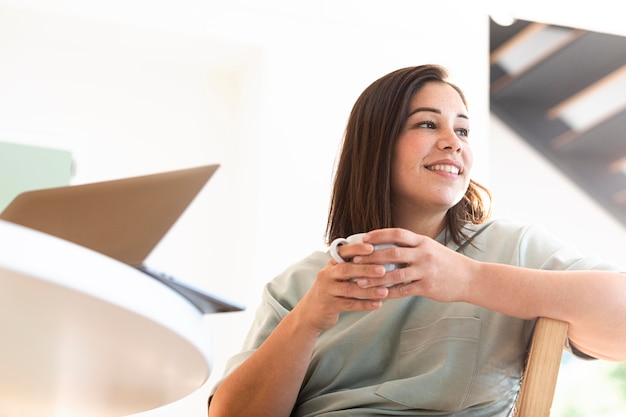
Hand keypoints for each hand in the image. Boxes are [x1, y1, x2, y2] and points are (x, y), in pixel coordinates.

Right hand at [294, 240, 390, 333]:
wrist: (311, 310)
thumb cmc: (332, 288)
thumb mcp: (338, 274)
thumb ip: (353, 265)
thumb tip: (381, 256)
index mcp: (332, 263)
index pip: (343, 251)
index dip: (357, 249)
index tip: (372, 247)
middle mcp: (327, 274)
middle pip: (346, 270)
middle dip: (365, 269)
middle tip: (382, 270)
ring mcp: (327, 290)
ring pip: (348, 289)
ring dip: (368, 290)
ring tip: (384, 291)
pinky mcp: (329, 306)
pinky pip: (349, 305)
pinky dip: (364, 304)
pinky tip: (378, 304)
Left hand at [351, 228, 474, 302]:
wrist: (470, 278)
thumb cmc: (447, 263)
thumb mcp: (430, 248)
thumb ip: (411, 246)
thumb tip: (387, 245)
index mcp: (422, 241)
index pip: (397, 233)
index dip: (379, 235)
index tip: (363, 238)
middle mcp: (423, 253)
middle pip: (392, 253)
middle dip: (371, 256)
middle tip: (355, 260)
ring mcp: (425, 270)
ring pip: (395, 274)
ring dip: (375, 278)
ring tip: (360, 281)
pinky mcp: (427, 287)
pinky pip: (403, 290)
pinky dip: (389, 292)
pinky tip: (377, 295)